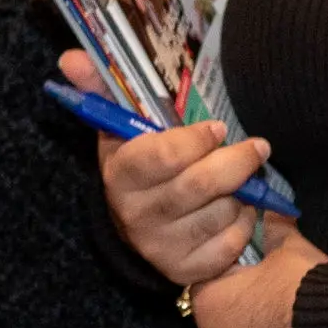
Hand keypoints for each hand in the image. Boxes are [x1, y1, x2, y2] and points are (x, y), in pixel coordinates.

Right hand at [66, 49, 273, 285]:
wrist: (139, 230)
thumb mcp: (121, 129)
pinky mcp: (186, 271)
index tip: (217, 128)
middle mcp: (136, 215)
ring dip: (242, 194)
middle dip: (235, 162)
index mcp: (120, 176)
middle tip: (256, 147)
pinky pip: (232, 243)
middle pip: (199, 185)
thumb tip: (70, 56)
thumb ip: (101, 88)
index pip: (162, 156)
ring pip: (221, 213)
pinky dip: (245, 224)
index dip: (195, 141)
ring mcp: (161, 248)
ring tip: (242, 181)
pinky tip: (239, 211)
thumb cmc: (141, 166)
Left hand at [190, 228, 326, 327]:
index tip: (256, 267)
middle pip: (221, 316)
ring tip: (289, 327)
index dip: (233, 271)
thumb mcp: (291, 250)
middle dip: (243, 306)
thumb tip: (270, 206)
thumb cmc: (304, 291)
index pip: (209, 279)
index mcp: (207, 303)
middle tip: (274, 297)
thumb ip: (274, 228)